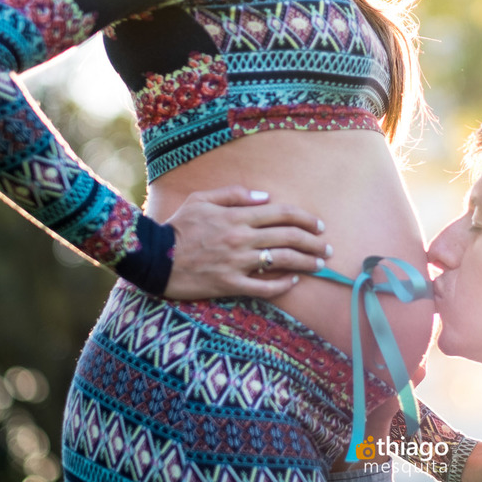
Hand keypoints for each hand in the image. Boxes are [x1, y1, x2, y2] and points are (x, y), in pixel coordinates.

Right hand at [162, 186, 329, 300]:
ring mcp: (237, 263)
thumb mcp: (201, 199)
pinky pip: (263, 286)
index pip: (281, 213)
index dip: (305, 218)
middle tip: (327, 247)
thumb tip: (265, 197)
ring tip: (319, 264)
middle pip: (288, 237)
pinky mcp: (229, 284)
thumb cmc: (178, 226)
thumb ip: (234, 194)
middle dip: (313, 242)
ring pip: (281, 260)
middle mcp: (241, 238)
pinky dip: (282, 284)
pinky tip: (293, 281)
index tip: (319, 225)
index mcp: (237, 216)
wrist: (154, 257)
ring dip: (305, 262)